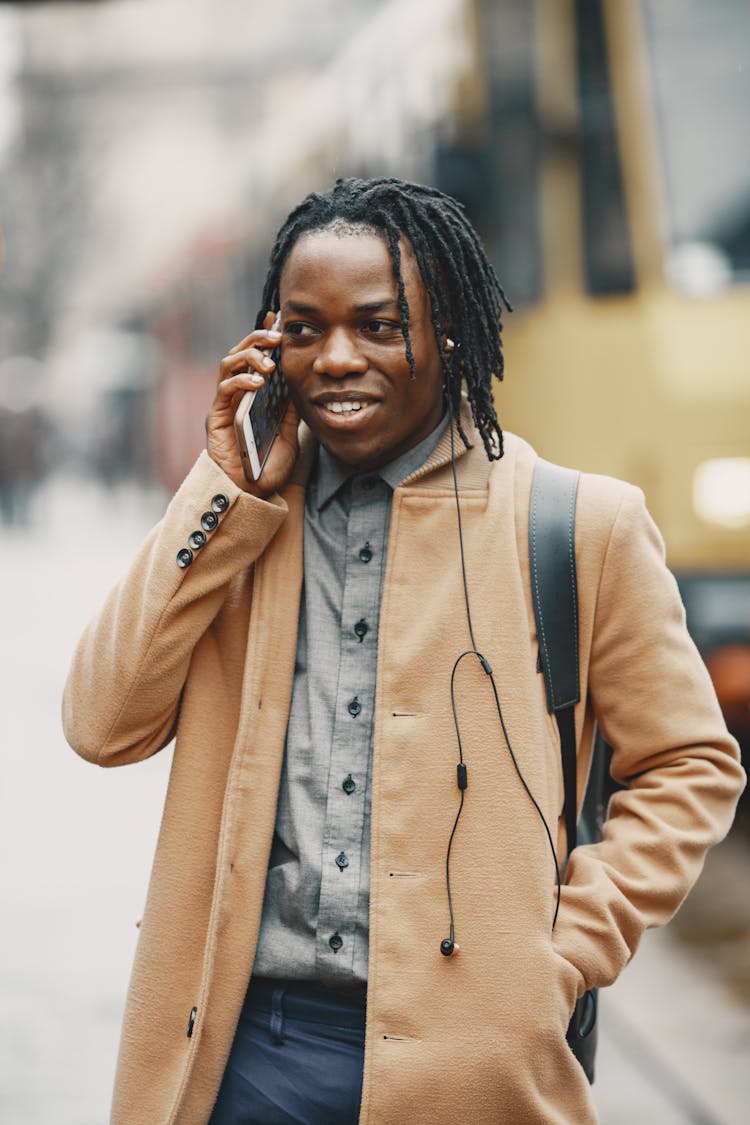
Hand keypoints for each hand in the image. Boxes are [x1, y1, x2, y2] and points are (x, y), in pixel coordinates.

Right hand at [206, 312, 299, 497]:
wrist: (253, 494)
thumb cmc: (268, 467)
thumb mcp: (290, 433)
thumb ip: (291, 409)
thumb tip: (300, 383)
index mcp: (255, 394)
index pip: (259, 357)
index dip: (266, 335)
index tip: (280, 318)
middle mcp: (237, 394)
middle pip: (241, 352)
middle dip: (258, 338)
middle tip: (278, 336)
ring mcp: (225, 403)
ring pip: (229, 363)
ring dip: (249, 356)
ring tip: (269, 363)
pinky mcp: (216, 416)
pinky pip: (224, 389)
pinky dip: (241, 380)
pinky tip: (258, 383)